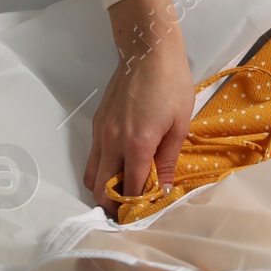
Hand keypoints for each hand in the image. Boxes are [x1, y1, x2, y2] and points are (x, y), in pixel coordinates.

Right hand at [82, 0, 194, 218]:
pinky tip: (119, 169)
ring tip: (121, 195)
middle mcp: (111, 142)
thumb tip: (163, 190)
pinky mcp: (96, 123)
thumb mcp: (180, 125)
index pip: (128, 189)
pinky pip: (93, 157)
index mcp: (136, 145)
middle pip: (99, 188)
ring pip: (91, 174)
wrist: (148, 52)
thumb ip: (168, 160)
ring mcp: (100, 133)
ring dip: (102, 190)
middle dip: (111, 206)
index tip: (143, 217)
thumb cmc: (172, 86)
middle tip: (127, 214)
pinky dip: (101, 170)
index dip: (135, 208)